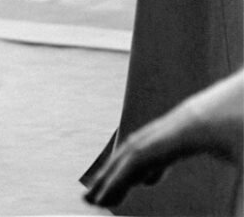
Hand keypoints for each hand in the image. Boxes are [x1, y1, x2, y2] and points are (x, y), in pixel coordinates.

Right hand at [84, 70, 243, 206]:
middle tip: (91, 196)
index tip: (97, 200)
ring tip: (117, 187)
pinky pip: (166, 142)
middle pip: (136, 147)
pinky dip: (152, 161)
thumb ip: (240, 203)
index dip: (117, 179)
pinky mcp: (207, 120)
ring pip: (150, 143)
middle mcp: (182, 120)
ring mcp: (193, 118)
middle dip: (113, 173)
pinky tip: (156, 176)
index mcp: (187, 129)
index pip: (140, 156)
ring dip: (129, 166)